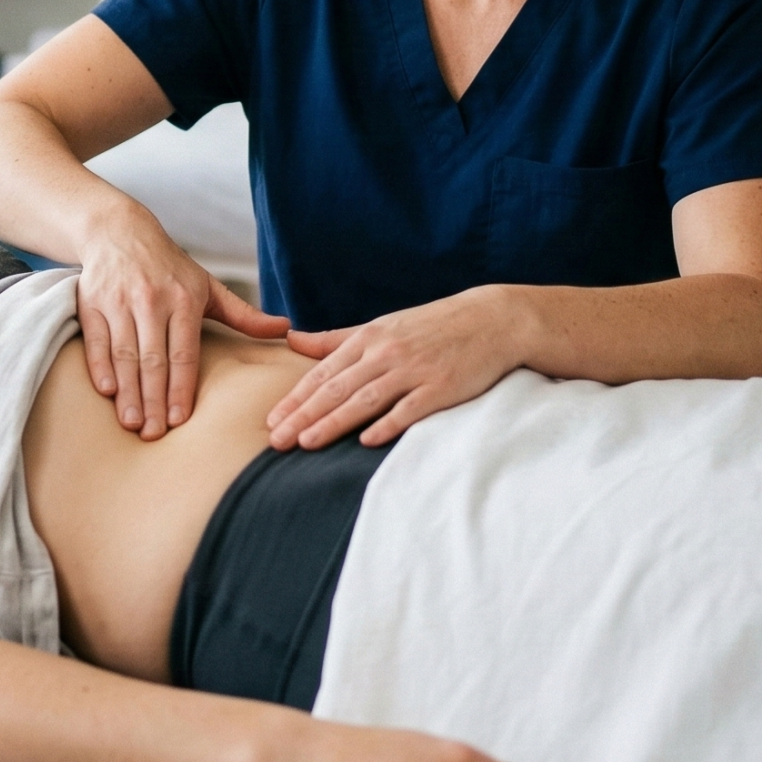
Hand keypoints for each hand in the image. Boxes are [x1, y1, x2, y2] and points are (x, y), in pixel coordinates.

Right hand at [78, 214, 287, 439]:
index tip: (180, 420)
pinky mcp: (91, 303)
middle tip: (154, 434)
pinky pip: (95, 340)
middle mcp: (150, 301)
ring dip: (127, 392)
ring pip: (123, 354)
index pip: (183, 353)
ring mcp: (118, 301)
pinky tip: (106, 392)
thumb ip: (243, 314)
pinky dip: (99, 366)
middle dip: (153, 400)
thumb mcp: (207, 286)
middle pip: (153, 359)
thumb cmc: (169, 267)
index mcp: (183, 299)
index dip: (181, 388)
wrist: (119, 231)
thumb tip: (285, 330)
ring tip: (131, 423)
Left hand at [269, 289, 522, 449]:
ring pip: (365, 399)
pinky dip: (387, 423)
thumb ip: (336, 339)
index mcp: (369, 338)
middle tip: (275, 440)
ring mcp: (414, 370)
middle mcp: (386, 353)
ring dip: (333, 422)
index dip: (295, 398)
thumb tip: (292, 340)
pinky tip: (366, 441)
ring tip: (306, 442)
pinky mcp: (442, 386)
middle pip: (336, 389)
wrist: (491, 319)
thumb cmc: (431, 326)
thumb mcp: (381, 325)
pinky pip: (409, 408)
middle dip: (303, 415)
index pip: (323, 373)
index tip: (270, 420)